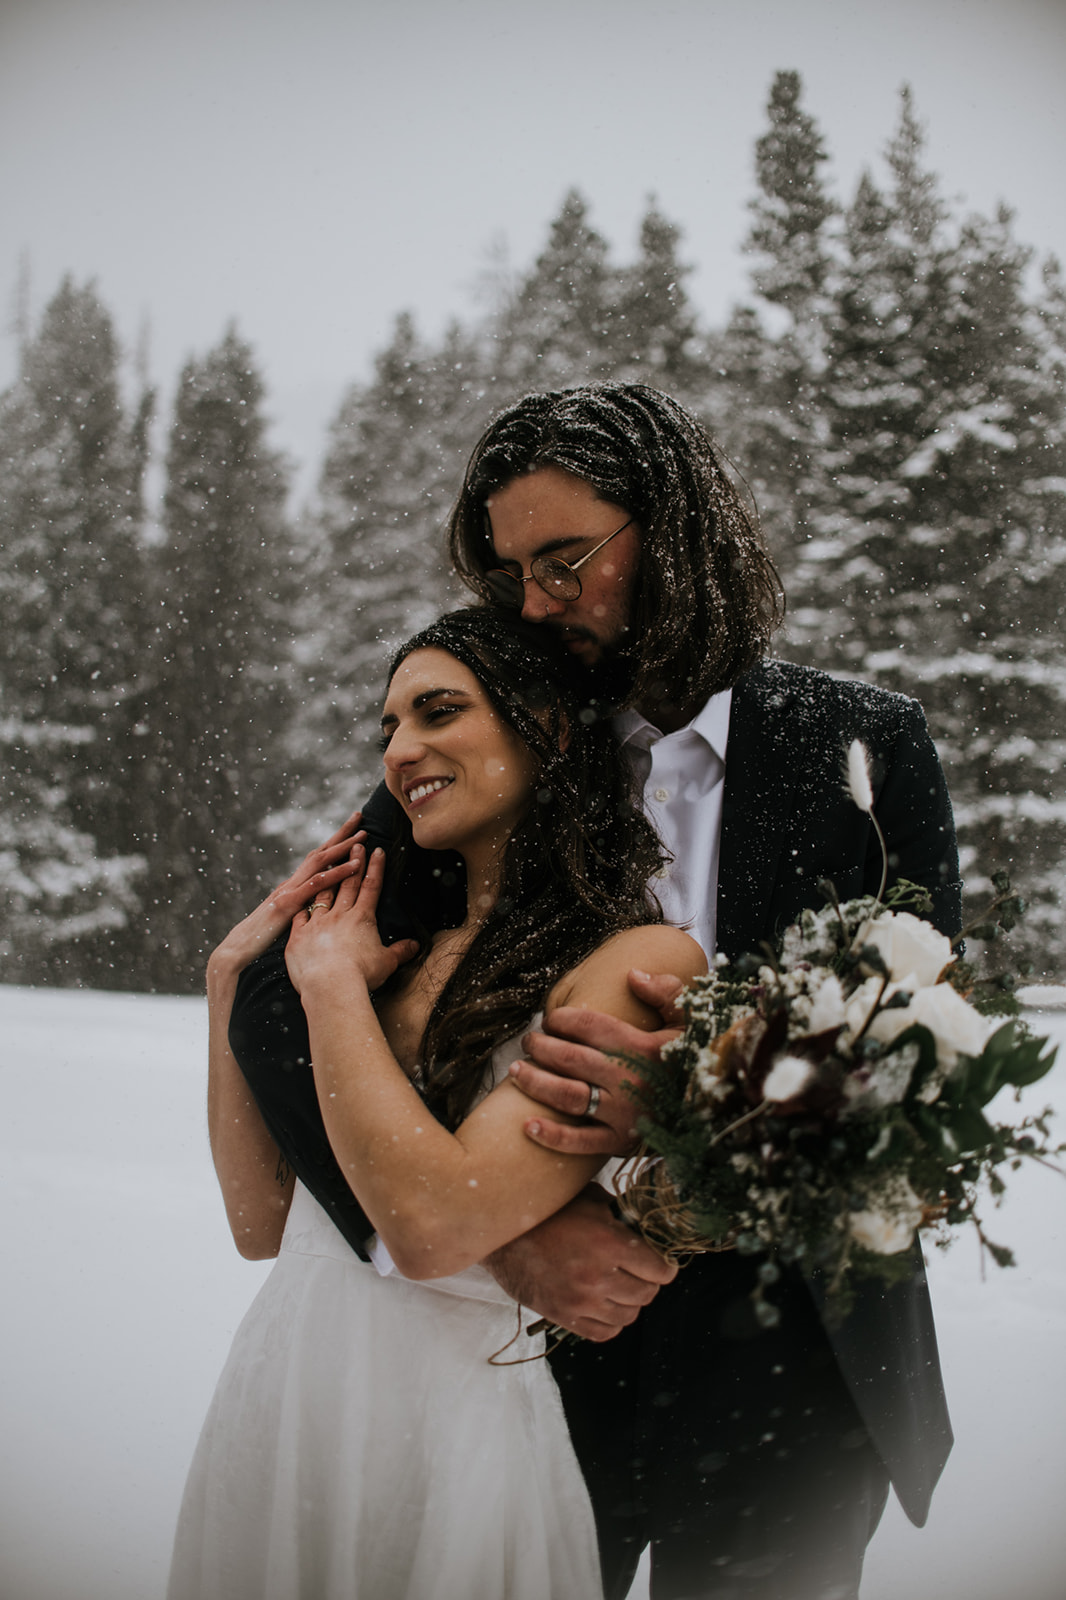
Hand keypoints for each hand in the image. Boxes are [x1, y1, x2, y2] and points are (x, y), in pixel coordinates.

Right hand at [206, 812, 366, 987]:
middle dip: (340, 834)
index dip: (334, 843)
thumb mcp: (286, 921)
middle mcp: (291, 883)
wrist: (236, 950)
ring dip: (342, 847)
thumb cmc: (261, 939)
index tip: (352, 829)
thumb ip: (300, 910)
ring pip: (319, 862)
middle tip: (359, 816)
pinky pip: (316, 885)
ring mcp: (289, 891)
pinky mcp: (287, 904)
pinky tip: (354, 866)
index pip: (316, 859)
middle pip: (319, 851)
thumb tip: (317, 907)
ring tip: (363, 836)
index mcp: (292, 887)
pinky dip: (336, 873)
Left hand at [285, 843, 418, 994]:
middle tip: (356, 844)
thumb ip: (400, 951)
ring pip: (323, 893)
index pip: (371, 887)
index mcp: (362, 918)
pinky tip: (300, 897)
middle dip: (353, 862)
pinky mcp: (299, 934)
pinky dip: (301, 905)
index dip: (376, 867)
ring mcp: (318, 922)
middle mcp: (340, 914)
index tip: (377, 850)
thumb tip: (415, 946)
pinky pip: (299, 914)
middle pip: (348, 882)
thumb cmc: (361, 974)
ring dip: (327, 876)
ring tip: (328, 861)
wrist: (331, 985)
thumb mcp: (386, 963)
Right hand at [486, 1183, 676, 1339]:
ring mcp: (581, 1301)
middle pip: (647, 1294)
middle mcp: (598, 1276)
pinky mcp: (564, 1316)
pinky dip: (610, 1321)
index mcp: (609, 1243)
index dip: (665, 1265)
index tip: (661, 1261)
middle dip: (648, 1281)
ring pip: (629, 1316)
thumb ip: (621, 1212)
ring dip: (629, 1302)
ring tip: (619, 1286)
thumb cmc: (547, 1210)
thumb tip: (645, 1223)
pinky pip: (604, 1333)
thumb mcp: (589, 1198)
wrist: (500, 1233)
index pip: (660, 1269)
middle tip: (639, 1270)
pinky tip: (603, 1303)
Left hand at [507, 969, 685, 1156]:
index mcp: (644, 1047)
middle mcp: (630, 1079)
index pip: (590, 1025)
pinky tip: (526, 1125)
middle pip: (570, 1058)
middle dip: (541, 1046)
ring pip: (567, 1096)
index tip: (551, 1019)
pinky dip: (551, 1136)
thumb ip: (667, 993)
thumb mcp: (692, 1022)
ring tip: (515, 1071)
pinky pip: (580, 1143)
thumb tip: (633, 974)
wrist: (716, 1113)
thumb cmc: (696, 1062)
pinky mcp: (620, 1144)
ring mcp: (623, 1114)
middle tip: (528, 1042)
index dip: (563, 1019)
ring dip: (535, 1082)